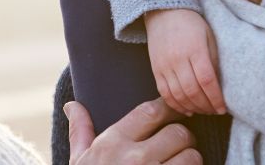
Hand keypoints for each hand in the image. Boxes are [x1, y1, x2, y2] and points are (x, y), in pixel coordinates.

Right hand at [66, 98, 200, 164]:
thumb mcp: (79, 162)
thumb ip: (80, 131)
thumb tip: (72, 105)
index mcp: (113, 144)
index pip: (150, 111)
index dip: (167, 108)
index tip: (173, 111)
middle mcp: (135, 159)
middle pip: (178, 133)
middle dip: (181, 137)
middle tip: (177, 144)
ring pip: (191, 157)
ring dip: (190, 160)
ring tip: (180, 163)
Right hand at [145, 8, 225, 114]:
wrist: (164, 12)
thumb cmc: (191, 23)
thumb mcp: (209, 36)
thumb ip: (213, 60)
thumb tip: (219, 85)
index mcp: (195, 49)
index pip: (207, 81)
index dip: (216, 98)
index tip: (223, 108)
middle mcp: (178, 59)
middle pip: (192, 91)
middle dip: (206, 106)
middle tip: (215, 111)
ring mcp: (164, 65)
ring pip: (178, 95)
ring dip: (193, 108)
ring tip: (203, 110)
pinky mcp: (155, 69)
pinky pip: (164, 93)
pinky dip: (176, 105)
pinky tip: (186, 109)